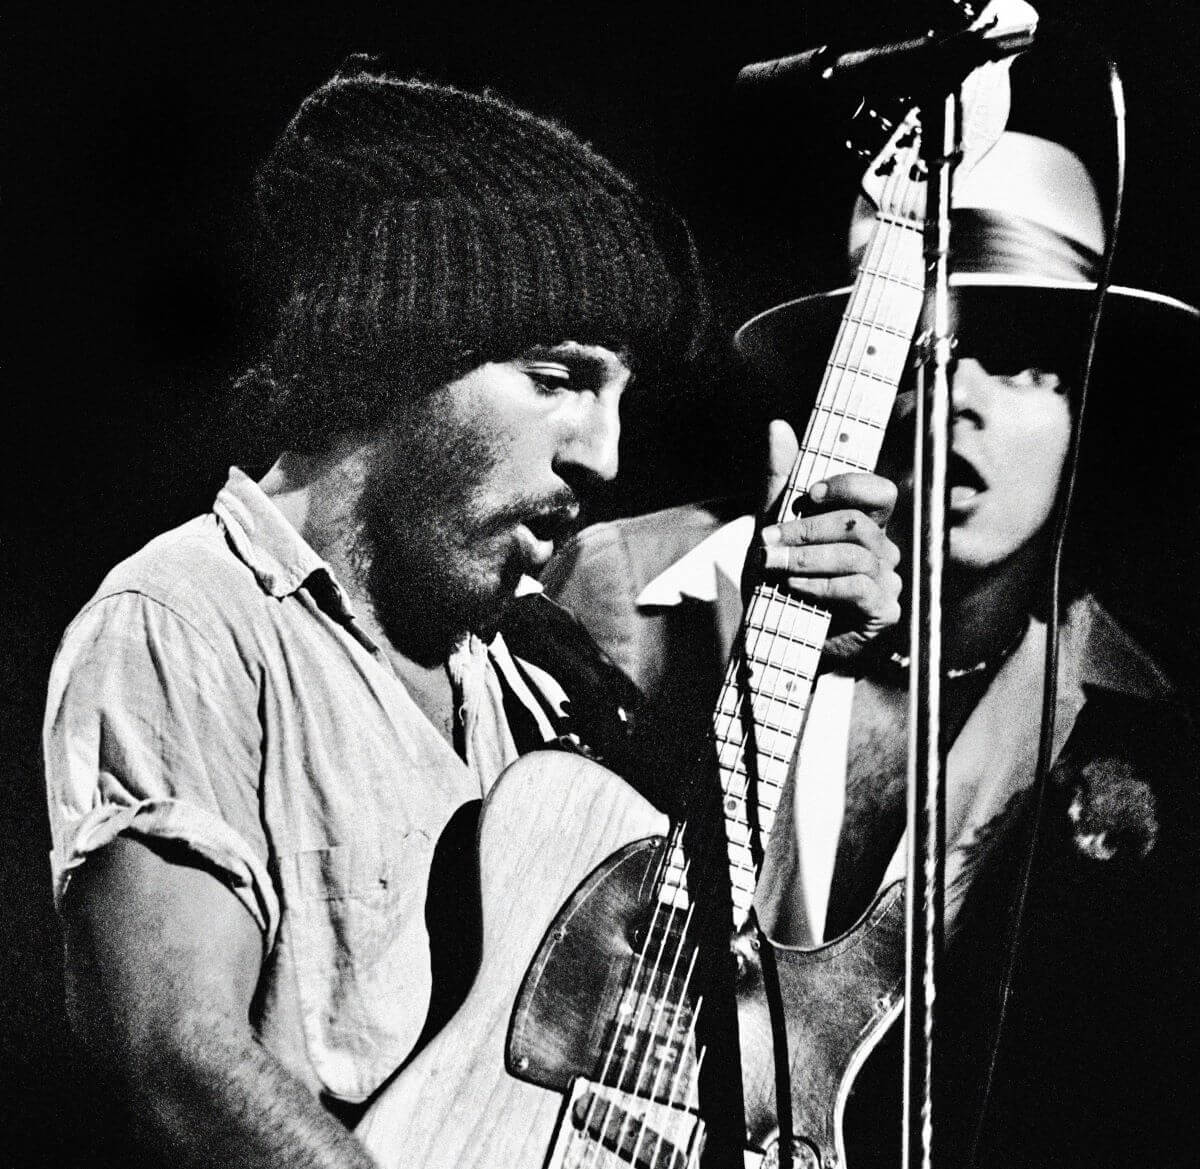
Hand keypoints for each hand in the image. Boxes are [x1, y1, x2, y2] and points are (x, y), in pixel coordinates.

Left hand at [758, 419, 901, 658]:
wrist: (773, 640)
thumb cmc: (778, 583)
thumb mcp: (770, 526)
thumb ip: (778, 480)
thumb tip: (779, 425)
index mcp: (863, 524)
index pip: (877, 491)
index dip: (847, 486)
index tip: (807, 494)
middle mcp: (882, 550)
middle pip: (858, 523)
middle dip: (806, 529)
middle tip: (768, 540)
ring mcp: (887, 582)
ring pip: (855, 554)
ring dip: (804, 558)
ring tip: (772, 564)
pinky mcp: (883, 613)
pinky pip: (858, 587)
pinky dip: (820, 584)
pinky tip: (794, 587)